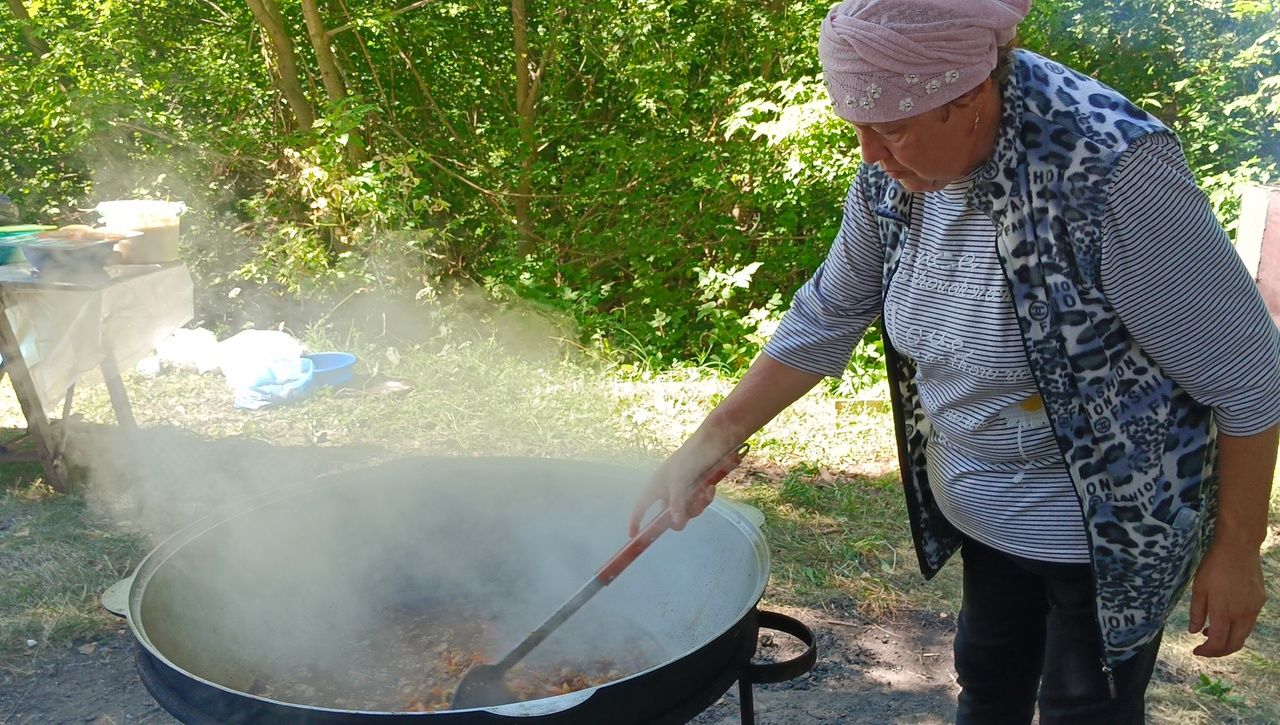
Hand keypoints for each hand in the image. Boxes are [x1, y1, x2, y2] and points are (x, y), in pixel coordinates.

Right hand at [628, 442, 742, 536]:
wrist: (713, 443)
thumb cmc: (689, 458)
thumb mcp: (679, 481)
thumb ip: (677, 504)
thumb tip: (676, 526)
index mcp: (656, 485)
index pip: (641, 507)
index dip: (636, 520)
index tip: (633, 536)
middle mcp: (668, 490)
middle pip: (669, 515)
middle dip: (682, 514)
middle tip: (690, 509)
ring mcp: (683, 490)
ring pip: (688, 510)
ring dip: (697, 504)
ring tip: (705, 491)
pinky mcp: (697, 488)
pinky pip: (699, 503)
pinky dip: (705, 498)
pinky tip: (711, 488)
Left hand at [1188, 540, 1266, 656]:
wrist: (1239, 547)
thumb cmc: (1214, 566)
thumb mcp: (1198, 588)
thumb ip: (1197, 613)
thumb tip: (1195, 632)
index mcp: (1224, 612)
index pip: (1218, 643)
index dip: (1207, 651)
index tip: (1196, 650)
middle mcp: (1243, 615)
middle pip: (1234, 644)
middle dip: (1219, 651)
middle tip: (1205, 648)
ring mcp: (1254, 608)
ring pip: (1243, 634)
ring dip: (1228, 639)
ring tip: (1211, 632)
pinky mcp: (1260, 601)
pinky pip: (1249, 621)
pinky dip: (1236, 627)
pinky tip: (1225, 617)